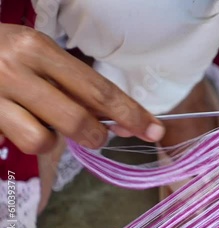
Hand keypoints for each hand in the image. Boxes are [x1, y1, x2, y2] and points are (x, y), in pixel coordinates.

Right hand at [0, 24, 164, 153]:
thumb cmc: (0, 52)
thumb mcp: (38, 55)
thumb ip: (75, 85)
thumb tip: (117, 119)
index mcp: (38, 47)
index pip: (98, 87)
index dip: (131, 113)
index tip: (155, 130)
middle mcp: (16, 68)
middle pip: (79, 118)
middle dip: (99, 135)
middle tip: (101, 136)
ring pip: (47, 138)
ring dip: (59, 139)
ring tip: (47, 121)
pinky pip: (22, 143)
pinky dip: (33, 139)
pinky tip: (23, 122)